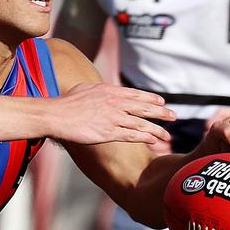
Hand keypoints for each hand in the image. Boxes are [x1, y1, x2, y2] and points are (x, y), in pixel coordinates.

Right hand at [52, 82, 175, 144]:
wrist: (55, 115)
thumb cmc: (66, 103)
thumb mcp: (84, 89)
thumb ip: (98, 89)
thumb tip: (103, 89)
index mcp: (110, 91)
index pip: (137, 94)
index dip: (151, 99)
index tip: (161, 102)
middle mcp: (115, 103)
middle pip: (144, 107)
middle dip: (161, 112)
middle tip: (173, 116)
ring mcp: (113, 118)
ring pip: (142, 123)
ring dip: (157, 129)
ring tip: (167, 135)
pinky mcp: (108, 132)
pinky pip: (132, 135)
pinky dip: (145, 137)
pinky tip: (153, 141)